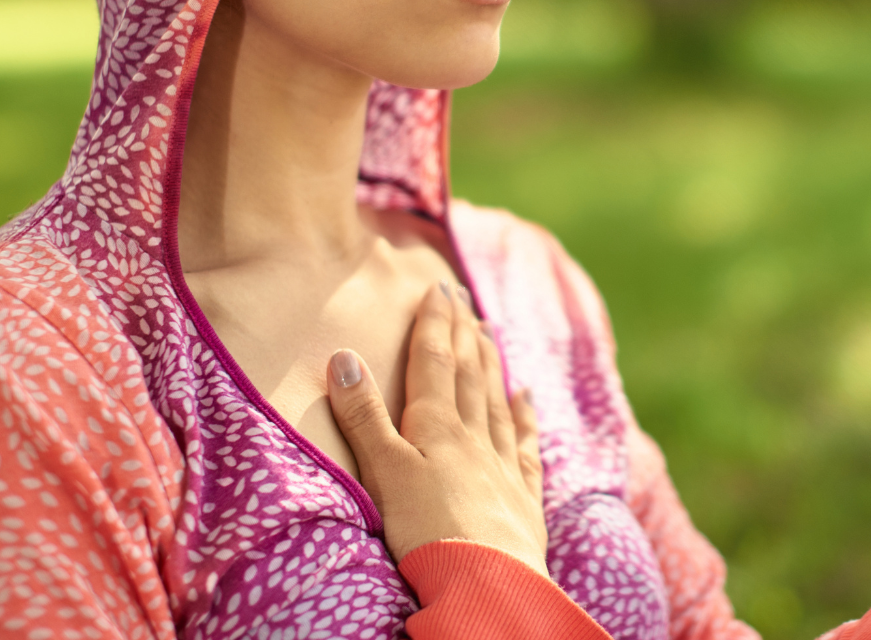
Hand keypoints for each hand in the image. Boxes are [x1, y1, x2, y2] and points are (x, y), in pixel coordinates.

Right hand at [326, 281, 547, 576]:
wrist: (488, 583)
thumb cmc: (427, 529)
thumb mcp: (383, 470)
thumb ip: (364, 415)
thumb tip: (343, 356)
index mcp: (437, 426)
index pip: (435, 362)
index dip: (435, 323)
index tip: (438, 287)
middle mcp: (474, 436)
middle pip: (469, 373)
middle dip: (462, 332)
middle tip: (462, 297)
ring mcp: (502, 464)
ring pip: (496, 401)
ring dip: (491, 363)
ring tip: (490, 331)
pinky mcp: (522, 496)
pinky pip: (525, 443)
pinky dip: (525, 415)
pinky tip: (526, 395)